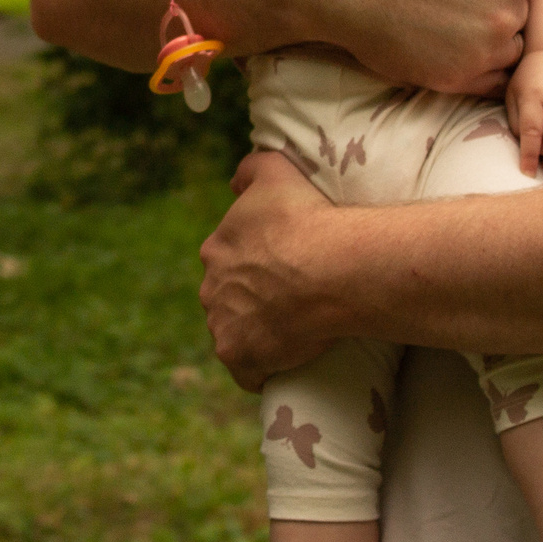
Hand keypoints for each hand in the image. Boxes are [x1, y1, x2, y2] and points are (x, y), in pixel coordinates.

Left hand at [198, 151, 334, 389]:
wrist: (331, 268)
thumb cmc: (309, 217)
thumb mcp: (276, 170)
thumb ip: (250, 169)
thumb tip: (233, 183)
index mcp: (217, 248)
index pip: (228, 261)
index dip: (254, 267)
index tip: (283, 271)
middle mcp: (210, 286)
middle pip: (227, 298)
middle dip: (250, 302)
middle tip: (291, 303)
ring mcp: (222, 323)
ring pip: (234, 333)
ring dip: (255, 336)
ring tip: (292, 336)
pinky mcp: (238, 355)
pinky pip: (247, 372)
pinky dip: (262, 371)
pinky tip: (283, 367)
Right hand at [279, 0, 542, 92]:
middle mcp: (507, 16)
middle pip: (520, 15)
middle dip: (495, 5)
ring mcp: (482, 53)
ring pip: (508, 49)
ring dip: (488, 39)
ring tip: (444, 19)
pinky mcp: (455, 81)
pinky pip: (489, 82)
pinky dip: (475, 67)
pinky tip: (444, 44)